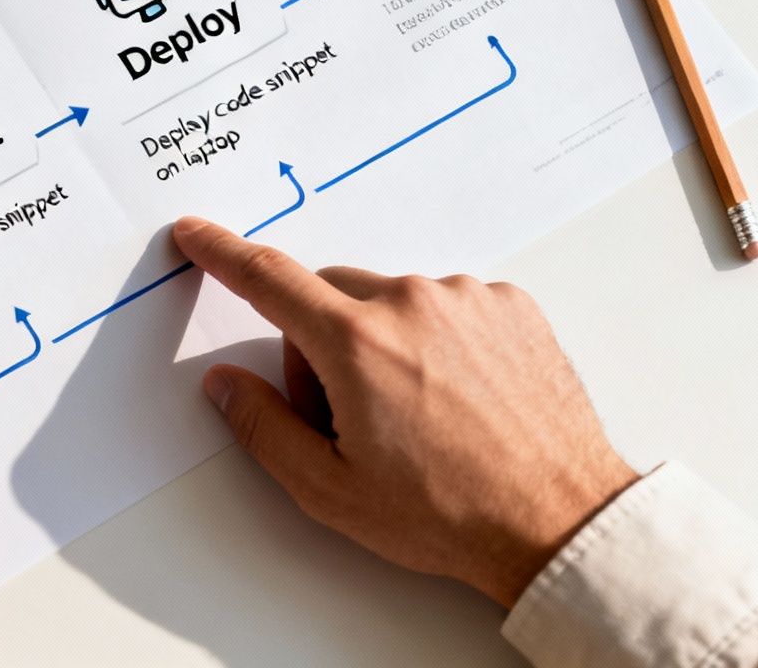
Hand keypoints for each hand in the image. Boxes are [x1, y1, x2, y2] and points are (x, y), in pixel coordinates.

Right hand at [173, 217, 637, 607]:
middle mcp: (410, 303)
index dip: (223, 253)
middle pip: (329, 296)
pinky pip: (446, 304)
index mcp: (356, 344)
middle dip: (319, 344)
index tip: (197, 235)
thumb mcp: (330, 489)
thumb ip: (264, 426)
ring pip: (390, 300)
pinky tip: (457, 398)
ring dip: (382, 341)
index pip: (268, 279)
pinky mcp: (510, 306)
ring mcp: (466, 299)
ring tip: (417, 415)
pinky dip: (437, 340)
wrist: (559, 521)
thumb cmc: (449, 514)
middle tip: (345, 416)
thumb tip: (226, 384)